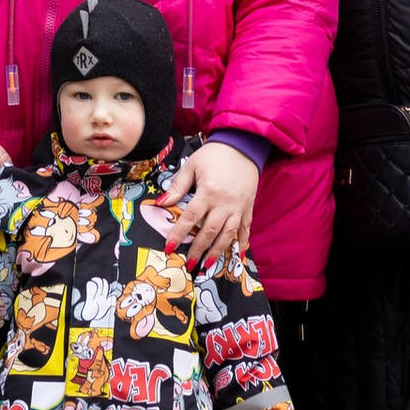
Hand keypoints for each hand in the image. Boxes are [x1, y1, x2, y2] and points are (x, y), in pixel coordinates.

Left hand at [164, 141, 259, 266]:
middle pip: (209, 231)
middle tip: (189, 264)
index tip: (169, 248)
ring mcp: (238, 207)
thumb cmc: (214, 155)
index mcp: (208, 192)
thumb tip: (160, 203)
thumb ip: (177, 187)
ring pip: (228, 234)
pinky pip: (245, 229)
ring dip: (218, 251)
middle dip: (198, 249)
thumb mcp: (192, 166)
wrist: (242, 146)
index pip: (190, 218)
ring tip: (207, 264)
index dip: (178, 234)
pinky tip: (238, 255)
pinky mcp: (248, 207)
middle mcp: (224, 203)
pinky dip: (242, 243)